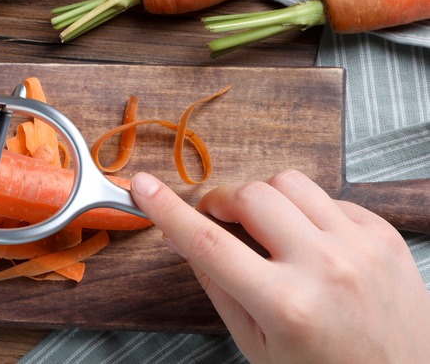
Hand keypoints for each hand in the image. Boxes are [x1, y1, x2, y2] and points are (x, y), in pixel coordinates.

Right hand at [131, 169, 429, 362]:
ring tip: (267, 230)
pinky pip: (328, 196)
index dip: (168, 210)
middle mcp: (325, 269)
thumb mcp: (257, 345)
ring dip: (263, 199)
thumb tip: (183, 239)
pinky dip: (305, 210)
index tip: (143, 187)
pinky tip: (307, 240)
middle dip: (222, 202)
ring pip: (288, 182)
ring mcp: (360, 247)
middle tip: (217, 220)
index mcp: (285, 306)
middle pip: (250, 196)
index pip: (209, 244)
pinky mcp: (384, 234)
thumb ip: (218, 286)